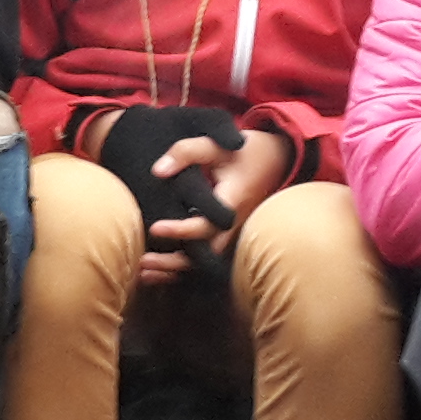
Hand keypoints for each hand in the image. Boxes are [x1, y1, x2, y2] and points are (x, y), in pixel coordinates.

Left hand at [145, 130, 294, 284]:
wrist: (278, 160)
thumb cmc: (246, 151)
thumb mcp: (218, 145)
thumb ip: (187, 152)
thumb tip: (157, 171)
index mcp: (233, 202)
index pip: (206, 225)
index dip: (180, 230)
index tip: (154, 228)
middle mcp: (234, 225)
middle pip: (204, 254)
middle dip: (173, 262)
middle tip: (142, 261)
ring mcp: (233, 234)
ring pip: (204, 262)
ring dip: (174, 271)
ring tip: (144, 273)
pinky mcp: (228, 236)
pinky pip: (207, 260)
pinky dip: (182, 270)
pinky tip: (157, 274)